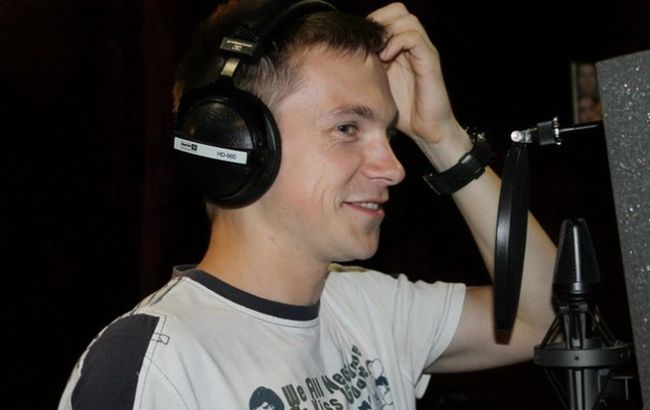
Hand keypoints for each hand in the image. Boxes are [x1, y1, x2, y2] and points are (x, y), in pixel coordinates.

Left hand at [368, 3, 457, 142]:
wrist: (426, 130)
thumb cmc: (401, 111)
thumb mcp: (376, 86)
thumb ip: (366, 70)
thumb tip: (338, 62)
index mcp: (401, 47)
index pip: (388, 15)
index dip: (372, 22)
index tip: (359, 40)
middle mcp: (413, 45)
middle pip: (398, 10)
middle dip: (380, 21)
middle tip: (368, 43)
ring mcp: (423, 51)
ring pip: (407, 19)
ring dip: (388, 31)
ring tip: (377, 51)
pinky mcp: (429, 61)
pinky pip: (414, 38)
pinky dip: (397, 42)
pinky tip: (386, 58)